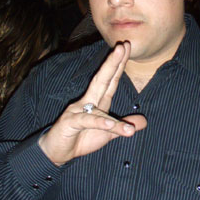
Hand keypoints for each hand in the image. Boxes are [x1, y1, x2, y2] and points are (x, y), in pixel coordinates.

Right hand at [39, 42, 146, 165]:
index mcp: (97, 102)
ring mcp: (77, 110)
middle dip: (114, 62)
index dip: (119, 65)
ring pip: (98, 98)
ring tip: (123, 64)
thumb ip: (123, 126)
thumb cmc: (80, 139)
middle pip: (103, 79)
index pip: (111, 81)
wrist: (56, 153)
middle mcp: (87, 102)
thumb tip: (143, 122)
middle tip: (124, 45)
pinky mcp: (70, 123)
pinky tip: (110, 124)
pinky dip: (100, 122)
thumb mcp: (106, 135)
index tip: (128, 47)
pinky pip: (87, 121)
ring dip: (111, 82)